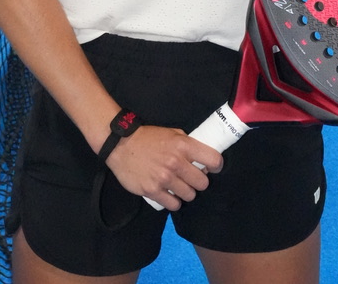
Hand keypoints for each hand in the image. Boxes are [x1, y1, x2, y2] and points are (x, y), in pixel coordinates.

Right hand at [105, 125, 222, 210]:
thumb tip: (202, 159)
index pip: (213, 160)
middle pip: (203, 183)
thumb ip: (188, 144)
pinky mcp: (152, 191)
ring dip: (186, 192)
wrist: (122, 145)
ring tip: (178, 186)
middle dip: (199, 182)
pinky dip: (173, 201)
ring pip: (189, 196)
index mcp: (183, 145)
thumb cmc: (149, 138)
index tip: (212, 168)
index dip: (216, 166)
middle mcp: (176, 163)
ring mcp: (164, 178)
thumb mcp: (172, 133)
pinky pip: (173, 205)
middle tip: (191, 179)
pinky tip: (169, 194)